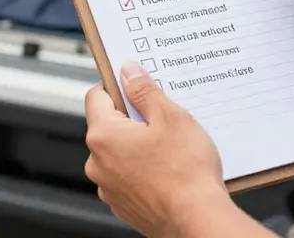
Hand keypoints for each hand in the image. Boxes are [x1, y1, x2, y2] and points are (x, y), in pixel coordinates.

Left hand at [85, 62, 232, 236]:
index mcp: (104, 136)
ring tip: (170, 145)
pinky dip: (143, 166)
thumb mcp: (170, 116)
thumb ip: (144, 90)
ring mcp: (109, 188)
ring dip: (138, 143)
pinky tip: (168, 167)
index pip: (96, 96)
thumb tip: (128, 71)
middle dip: (133, 116)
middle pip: (108, 124)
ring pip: (119, 151)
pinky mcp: (123, 205)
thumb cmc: (186, 171)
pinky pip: (127, 174)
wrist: (197, 221)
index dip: (116, 85)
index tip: (135, 84)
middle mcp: (98, 163)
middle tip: (162, 116)